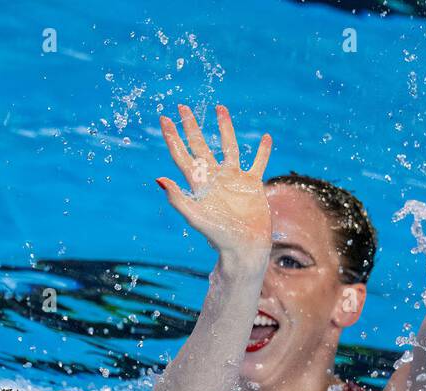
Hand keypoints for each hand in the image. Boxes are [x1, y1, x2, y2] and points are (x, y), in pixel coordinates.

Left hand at [157, 104, 273, 260]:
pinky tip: (266, 138)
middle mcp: (214, 178)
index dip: (172, 137)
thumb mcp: (195, 217)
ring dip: (225, 128)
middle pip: (200, 146)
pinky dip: (263, 151)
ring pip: (229, 147)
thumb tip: (159, 179)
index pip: (182, 155)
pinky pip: (258, 163)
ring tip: (220, 108)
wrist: (244, 247)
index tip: (164, 119)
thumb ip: (178, 199)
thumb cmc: (219, 236)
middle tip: (183, 107)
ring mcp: (234, 179)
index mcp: (199, 184)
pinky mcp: (252, 184)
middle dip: (191, 126)